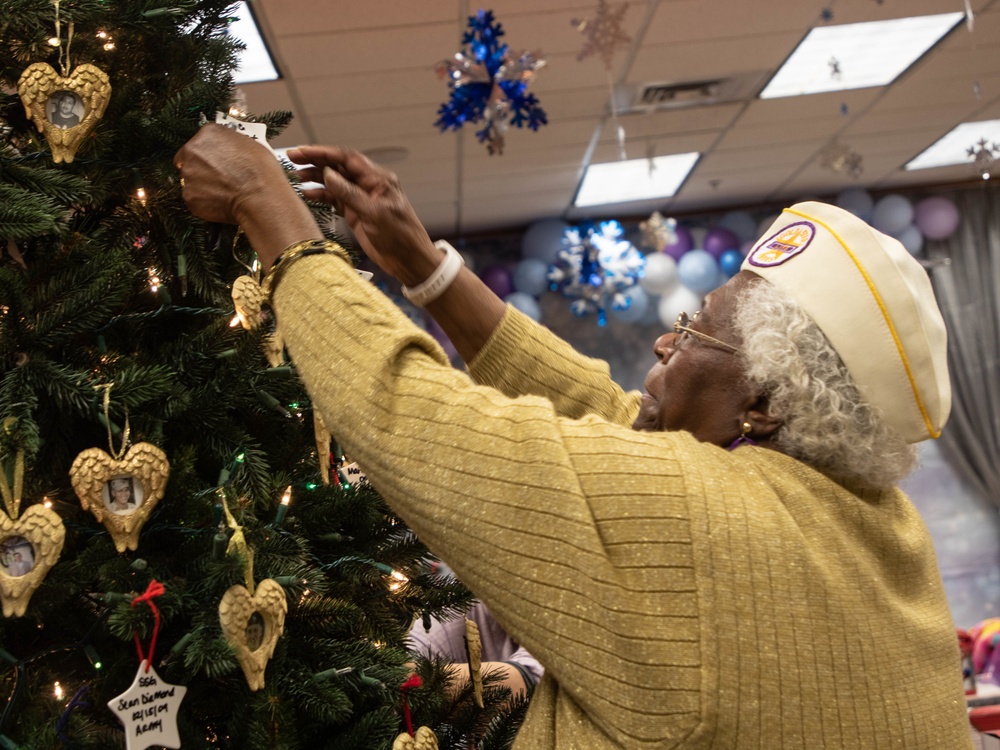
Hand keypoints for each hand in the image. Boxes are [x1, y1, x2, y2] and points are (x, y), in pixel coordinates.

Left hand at [175, 125, 320, 267]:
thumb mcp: (250, 144)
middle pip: (189, 159)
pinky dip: (205, 202)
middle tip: (219, 177)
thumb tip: (229, 150)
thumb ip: (230, 144)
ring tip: (223, 191)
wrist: (260, 197)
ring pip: (191, 180)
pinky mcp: (190, 196)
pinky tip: (221, 202)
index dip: (209, 152)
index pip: (200, 141)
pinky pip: (194, 199)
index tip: (217, 160)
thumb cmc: (261, 172)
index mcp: (208, 133)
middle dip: (201, 168)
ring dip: (202, 185)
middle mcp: (192, 151)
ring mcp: (188, 175)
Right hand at [285, 146, 439, 285]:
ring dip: (316, 178)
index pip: (347, 158)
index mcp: (378, 179)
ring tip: (296, 177)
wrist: (408, 259)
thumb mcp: (375, 213)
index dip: (323, 153)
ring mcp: (361, 199)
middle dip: (315, 161)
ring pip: (334, 182)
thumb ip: (350, 194)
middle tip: (293, 159)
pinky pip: (335, 199)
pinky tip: (307, 194)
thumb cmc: (400, 235)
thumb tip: (328, 174)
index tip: (303, 151)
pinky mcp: (355, 213)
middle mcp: (368, 185)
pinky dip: (321, 196)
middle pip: (338, 167)